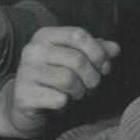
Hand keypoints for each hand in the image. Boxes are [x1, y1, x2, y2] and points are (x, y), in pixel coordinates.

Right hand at [0, 26, 119, 139]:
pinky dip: (65, 104)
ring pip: (69, 80)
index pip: (78, 35)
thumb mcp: (73, 62)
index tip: (104, 67)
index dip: (98, 52)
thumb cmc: (53, 80)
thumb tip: (115, 48)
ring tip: (74, 94)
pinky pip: (59, 99)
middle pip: (77, 60)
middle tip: (90, 86)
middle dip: (92, 77)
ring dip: (79, 92)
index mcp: (45, 36)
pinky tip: (58, 103)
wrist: (24, 105)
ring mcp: (26, 72)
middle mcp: (33, 50)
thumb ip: (94, 52)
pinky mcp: (24, 94)